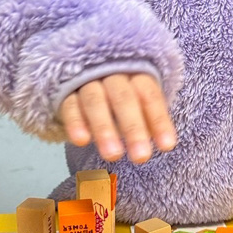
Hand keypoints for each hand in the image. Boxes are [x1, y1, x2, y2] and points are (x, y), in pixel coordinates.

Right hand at [60, 73, 176, 163]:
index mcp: (136, 75)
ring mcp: (87, 83)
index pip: (150, 96)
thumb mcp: (139, 104)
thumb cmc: (120, 98)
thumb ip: (149, 120)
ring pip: (95, 101)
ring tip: (113, 155)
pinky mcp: (65, 94)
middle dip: (133, 128)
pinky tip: (81, 141)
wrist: (83, 79)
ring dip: (104, 128)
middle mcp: (112, 75)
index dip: (159, 120)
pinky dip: (76, 123)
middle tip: (141, 157)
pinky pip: (70, 106)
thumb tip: (165, 143)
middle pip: (124, 98)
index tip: (167, 146)